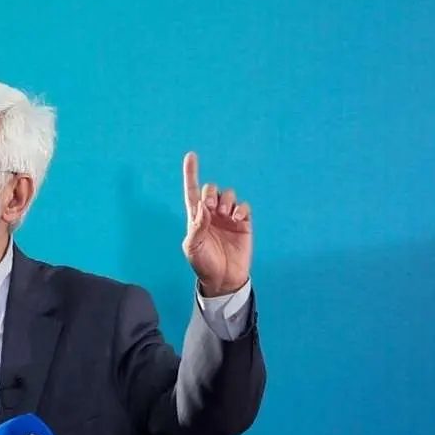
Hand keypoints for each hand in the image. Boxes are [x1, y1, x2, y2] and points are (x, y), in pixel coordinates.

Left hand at [181, 151, 252, 296]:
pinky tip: (237, 218)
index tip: (191, 155)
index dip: (191, 174)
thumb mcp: (193, 247)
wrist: (223, 279)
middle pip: (211, 189)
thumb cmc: (204, 264)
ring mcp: (227, 217)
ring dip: (226, 200)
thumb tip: (202, 207)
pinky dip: (241, 208)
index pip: (192, 191)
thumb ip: (196, 226)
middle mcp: (211, 214)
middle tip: (211, 207)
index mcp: (196, 218)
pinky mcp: (243, 223)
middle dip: (211, 193)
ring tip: (225, 215)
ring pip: (228, 194)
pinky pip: (244, 206)